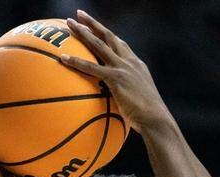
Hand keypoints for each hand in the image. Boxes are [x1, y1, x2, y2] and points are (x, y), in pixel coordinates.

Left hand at [60, 10, 171, 132]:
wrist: (156, 119)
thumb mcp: (139, 99)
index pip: (118, 43)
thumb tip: (117, 102)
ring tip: (68, 24)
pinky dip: (76, 62)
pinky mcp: (116, 78)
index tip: (94, 25)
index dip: (106, 33)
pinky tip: (63, 58)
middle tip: (78, 15)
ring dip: (82, 32)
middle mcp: (129, 61)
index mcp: (136, 64)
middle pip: (108, 36)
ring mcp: (123, 68)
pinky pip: (91, 68)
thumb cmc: (147, 117)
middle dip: (92, 23)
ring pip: (98, 45)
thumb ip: (127, 94)